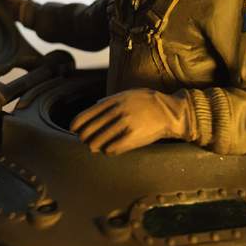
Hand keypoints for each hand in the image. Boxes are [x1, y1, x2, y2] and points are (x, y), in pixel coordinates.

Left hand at [69, 88, 194, 154]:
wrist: (169, 111)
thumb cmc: (147, 102)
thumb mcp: (127, 94)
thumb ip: (109, 100)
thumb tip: (92, 108)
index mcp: (113, 101)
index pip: (85, 117)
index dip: (76, 126)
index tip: (75, 131)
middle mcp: (117, 112)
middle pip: (88, 132)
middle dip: (85, 138)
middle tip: (87, 140)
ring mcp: (124, 124)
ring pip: (97, 143)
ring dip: (95, 146)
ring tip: (98, 146)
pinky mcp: (133, 137)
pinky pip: (111, 149)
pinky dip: (108, 150)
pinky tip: (110, 148)